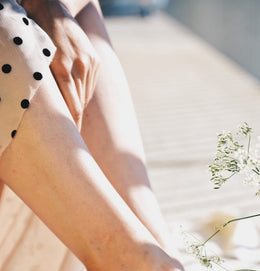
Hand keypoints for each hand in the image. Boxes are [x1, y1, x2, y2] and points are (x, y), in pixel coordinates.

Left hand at [22, 0, 98, 126]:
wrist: (53, 8)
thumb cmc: (36, 34)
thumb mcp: (36, 59)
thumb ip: (46, 83)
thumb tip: (50, 110)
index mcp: (62, 67)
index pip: (73, 106)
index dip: (73, 124)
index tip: (72, 140)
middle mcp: (79, 65)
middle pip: (80, 103)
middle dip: (76, 120)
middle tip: (73, 138)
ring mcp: (89, 62)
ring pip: (85, 94)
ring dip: (78, 106)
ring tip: (73, 119)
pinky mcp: (95, 60)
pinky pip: (89, 84)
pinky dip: (82, 92)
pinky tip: (75, 95)